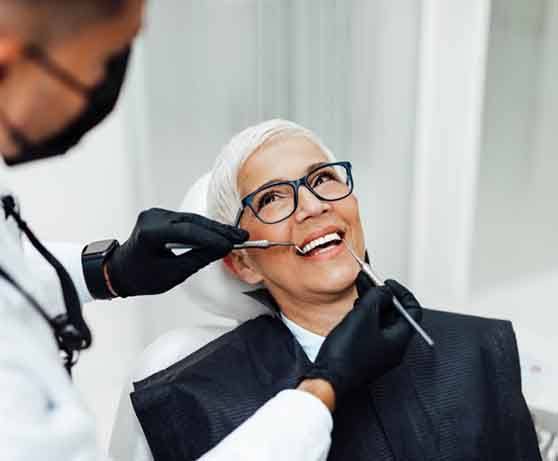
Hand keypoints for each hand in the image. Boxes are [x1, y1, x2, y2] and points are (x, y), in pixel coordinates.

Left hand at [106, 208, 248, 296]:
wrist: (120, 271)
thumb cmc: (141, 277)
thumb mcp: (173, 274)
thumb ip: (198, 259)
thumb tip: (222, 249)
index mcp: (149, 233)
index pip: (187, 231)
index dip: (212, 237)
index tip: (231, 244)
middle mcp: (152, 218)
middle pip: (193, 222)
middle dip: (219, 231)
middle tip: (241, 237)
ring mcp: (156, 214)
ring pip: (192, 219)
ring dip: (214, 228)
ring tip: (235, 236)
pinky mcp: (161, 215)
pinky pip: (187, 220)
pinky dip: (204, 228)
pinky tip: (220, 232)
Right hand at [303, 272, 421, 399]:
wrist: (328, 377)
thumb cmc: (347, 353)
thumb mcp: (364, 315)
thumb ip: (377, 298)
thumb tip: (385, 291)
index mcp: (399, 340)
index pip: (412, 311)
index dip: (402, 293)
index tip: (388, 283)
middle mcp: (393, 348)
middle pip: (395, 315)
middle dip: (383, 295)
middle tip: (370, 281)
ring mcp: (379, 352)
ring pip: (381, 321)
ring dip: (372, 303)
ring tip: (360, 289)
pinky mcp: (365, 354)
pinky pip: (371, 329)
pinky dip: (365, 315)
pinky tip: (354, 308)